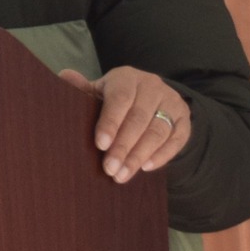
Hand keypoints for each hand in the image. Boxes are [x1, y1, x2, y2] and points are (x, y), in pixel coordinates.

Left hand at [57, 66, 191, 183]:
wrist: (150, 98)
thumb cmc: (115, 99)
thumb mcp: (99, 92)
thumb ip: (83, 89)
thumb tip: (65, 76)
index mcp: (127, 78)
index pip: (120, 99)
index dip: (111, 122)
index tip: (100, 145)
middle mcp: (152, 86)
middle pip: (138, 119)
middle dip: (124, 146)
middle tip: (110, 169)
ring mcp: (171, 101)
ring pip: (157, 131)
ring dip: (140, 155)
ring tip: (123, 175)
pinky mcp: (184, 119)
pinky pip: (177, 139)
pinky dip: (163, 155)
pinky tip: (146, 168)